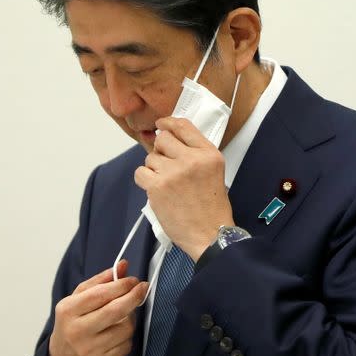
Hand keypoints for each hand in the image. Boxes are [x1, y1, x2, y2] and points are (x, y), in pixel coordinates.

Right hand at [48, 260, 147, 355]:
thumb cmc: (73, 324)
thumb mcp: (77, 300)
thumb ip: (100, 281)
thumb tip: (122, 265)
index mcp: (68, 311)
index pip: (100, 294)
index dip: (121, 284)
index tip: (133, 280)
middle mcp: (77, 332)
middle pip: (116, 310)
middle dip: (134, 296)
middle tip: (142, 288)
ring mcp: (90, 350)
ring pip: (126, 328)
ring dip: (131, 318)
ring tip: (124, 315)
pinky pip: (127, 344)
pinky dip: (127, 336)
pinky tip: (118, 334)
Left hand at [134, 117, 234, 260]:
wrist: (209, 233)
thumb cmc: (211, 207)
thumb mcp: (214, 172)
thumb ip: (195, 153)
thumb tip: (169, 140)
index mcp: (209, 153)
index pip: (184, 126)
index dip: (168, 123)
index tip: (161, 124)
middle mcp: (192, 159)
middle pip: (163, 139)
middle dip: (161, 150)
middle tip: (167, 166)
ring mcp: (174, 172)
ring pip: (150, 158)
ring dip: (154, 170)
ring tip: (168, 186)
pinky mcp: (158, 186)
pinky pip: (140, 173)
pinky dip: (145, 181)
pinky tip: (157, 191)